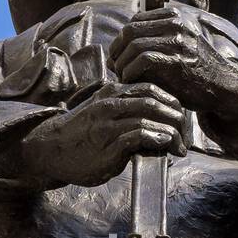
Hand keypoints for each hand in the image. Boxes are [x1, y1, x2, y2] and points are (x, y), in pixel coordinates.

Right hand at [18, 81, 186, 187]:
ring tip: (180, 145)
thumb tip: (158, 116)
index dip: (172, 103)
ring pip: (148, 117)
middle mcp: (110, 104)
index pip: (152, 89)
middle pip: (154, 101)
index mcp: (112, 92)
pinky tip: (165, 144)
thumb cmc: (82, 133)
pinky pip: (137, 136)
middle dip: (176, 118)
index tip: (182, 119)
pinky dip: (156, 138)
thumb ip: (127, 108)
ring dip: (170, 132)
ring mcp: (107, 124)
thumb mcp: (103, 111)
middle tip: (186, 134)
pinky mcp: (107, 145)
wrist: (51, 149)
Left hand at [108, 4, 237, 121]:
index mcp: (176, 17)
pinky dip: (130, 71)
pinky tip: (130, 81)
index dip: (121, 39)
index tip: (117, 55)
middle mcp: (177, 24)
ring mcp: (177, 41)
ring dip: (122, 63)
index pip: (135, 20)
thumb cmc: (197, 70)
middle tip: (114, 67)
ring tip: (122, 77)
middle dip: (117, 50)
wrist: (225, 85)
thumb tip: (119, 47)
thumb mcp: (180, 45)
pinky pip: (142, 60)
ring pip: (134, 45)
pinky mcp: (176, 60)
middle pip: (130, 31)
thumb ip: (157, 39)